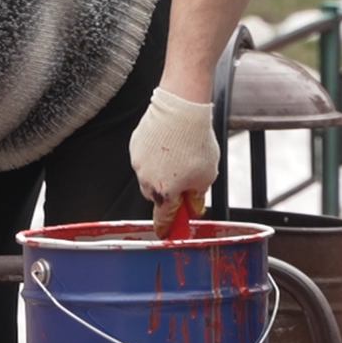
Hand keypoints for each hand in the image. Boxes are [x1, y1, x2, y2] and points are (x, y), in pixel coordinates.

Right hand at [130, 88, 218, 236]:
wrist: (181, 109)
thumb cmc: (195, 141)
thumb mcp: (206, 175)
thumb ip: (197, 195)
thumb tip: (193, 206)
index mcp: (166, 192)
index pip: (163, 217)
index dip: (166, 227)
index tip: (165, 233)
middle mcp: (148, 180)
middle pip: (155, 195)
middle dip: (167, 191)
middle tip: (183, 180)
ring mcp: (139, 162)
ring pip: (148, 175)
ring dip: (160, 172)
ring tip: (178, 155)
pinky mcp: (135, 145)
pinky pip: (144, 157)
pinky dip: (154, 155)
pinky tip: (169, 144)